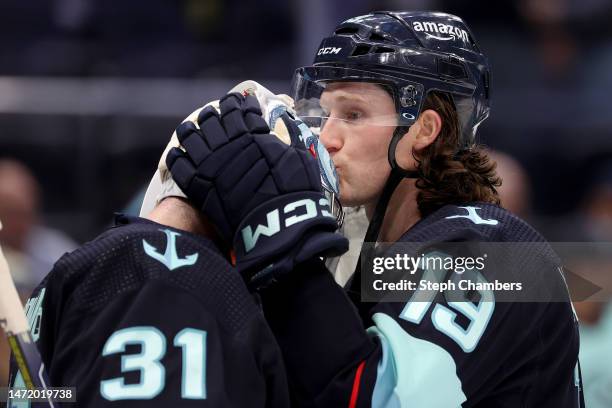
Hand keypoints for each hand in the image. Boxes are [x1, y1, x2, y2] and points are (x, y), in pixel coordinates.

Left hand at [166, 93, 347, 288]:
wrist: (276, 223)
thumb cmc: (293, 190)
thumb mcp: (299, 157)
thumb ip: (290, 138)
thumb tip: (285, 123)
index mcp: (251, 134)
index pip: (240, 109)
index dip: (239, 103)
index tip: (240, 102)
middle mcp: (227, 143)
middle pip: (211, 119)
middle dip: (214, 114)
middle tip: (216, 114)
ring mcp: (208, 162)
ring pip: (190, 136)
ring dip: (191, 129)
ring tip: (192, 128)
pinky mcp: (196, 184)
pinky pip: (178, 164)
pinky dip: (177, 156)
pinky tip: (178, 153)